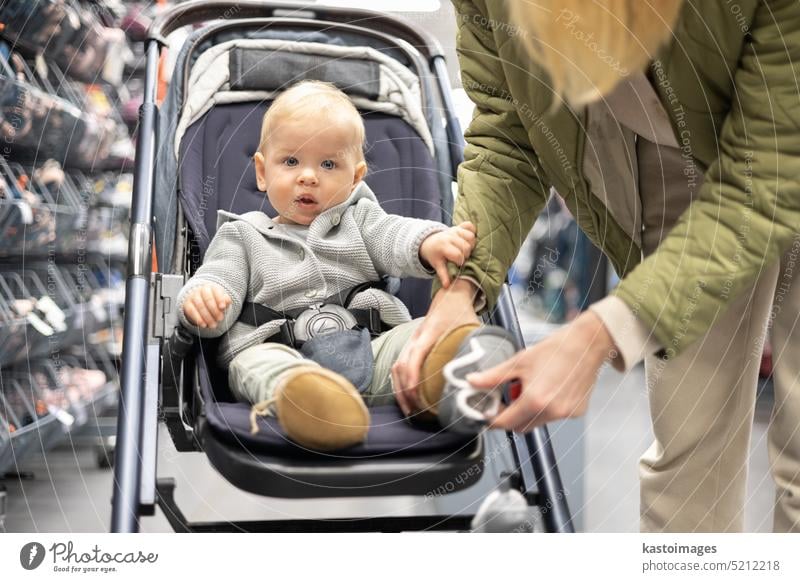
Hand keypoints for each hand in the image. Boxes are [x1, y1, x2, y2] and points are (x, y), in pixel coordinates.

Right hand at [182, 283, 231, 328]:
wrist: (201, 301)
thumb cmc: (214, 301)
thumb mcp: (222, 300)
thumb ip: (226, 300)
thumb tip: (227, 301)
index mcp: (212, 287)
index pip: (216, 291)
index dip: (220, 299)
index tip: (223, 307)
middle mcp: (202, 290)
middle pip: (208, 299)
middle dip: (215, 310)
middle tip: (220, 319)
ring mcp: (193, 296)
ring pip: (200, 305)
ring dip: (207, 317)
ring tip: (213, 324)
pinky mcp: (187, 304)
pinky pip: (191, 311)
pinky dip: (198, 319)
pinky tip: (203, 324)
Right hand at [391, 278, 480, 414]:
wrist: (450, 296)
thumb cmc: (460, 311)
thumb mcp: (471, 327)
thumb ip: (476, 347)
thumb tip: (484, 372)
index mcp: (429, 333)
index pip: (415, 355)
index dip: (412, 376)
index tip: (415, 394)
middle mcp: (416, 337)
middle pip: (400, 366)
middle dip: (404, 390)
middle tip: (413, 410)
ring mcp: (411, 341)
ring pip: (396, 368)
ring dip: (399, 389)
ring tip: (409, 408)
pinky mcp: (411, 346)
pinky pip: (398, 366)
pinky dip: (400, 382)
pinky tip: (407, 396)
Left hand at [419, 221, 476, 286]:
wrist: (430, 242)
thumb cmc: (435, 255)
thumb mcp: (437, 265)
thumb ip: (443, 274)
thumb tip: (447, 286)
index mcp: (443, 246)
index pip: (458, 254)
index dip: (461, 261)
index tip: (458, 264)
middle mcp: (449, 236)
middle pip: (467, 247)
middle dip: (467, 254)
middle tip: (462, 257)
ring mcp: (454, 230)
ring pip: (471, 237)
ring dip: (471, 244)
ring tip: (465, 249)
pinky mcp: (459, 226)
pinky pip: (470, 226)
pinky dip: (472, 231)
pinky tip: (468, 239)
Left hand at [466, 311, 617, 431]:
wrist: (587, 345)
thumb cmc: (554, 350)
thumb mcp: (518, 362)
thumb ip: (493, 377)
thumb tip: (472, 382)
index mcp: (534, 401)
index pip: (505, 423)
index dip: (492, 419)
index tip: (487, 411)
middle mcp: (552, 412)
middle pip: (521, 427)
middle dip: (511, 416)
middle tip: (509, 397)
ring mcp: (566, 414)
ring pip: (537, 422)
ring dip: (529, 412)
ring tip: (532, 387)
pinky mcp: (577, 412)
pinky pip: (554, 417)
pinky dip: (547, 408)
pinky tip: (550, 389)